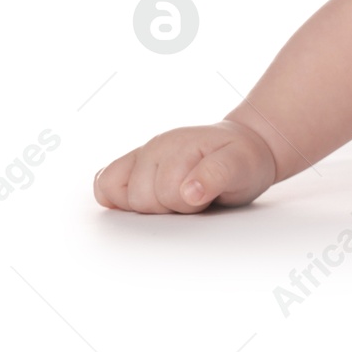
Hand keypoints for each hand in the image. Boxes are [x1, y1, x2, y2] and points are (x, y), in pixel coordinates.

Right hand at [94, 120, 276, 213]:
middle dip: (170, 207)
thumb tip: (189, 193)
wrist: (246, 145)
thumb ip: (218, 175)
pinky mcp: (132, 166)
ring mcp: (142, 155)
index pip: (167, 193)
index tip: (207, 196)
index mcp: (179, 145)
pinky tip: (144, 199)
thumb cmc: (242, 159)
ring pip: (121, 198)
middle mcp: (155, 147)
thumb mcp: (242, 166)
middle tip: (194, 196)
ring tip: (177, 195)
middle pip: (141, 199)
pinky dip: (118, 198)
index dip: (190, 204)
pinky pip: (104, 185)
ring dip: (150, 205)